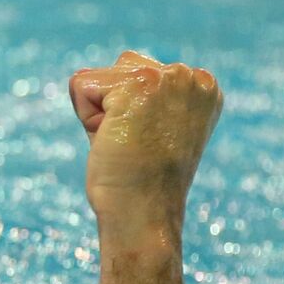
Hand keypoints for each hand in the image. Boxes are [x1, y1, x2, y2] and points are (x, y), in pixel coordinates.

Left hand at [68, 51, 223, 228]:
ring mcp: (170, 78)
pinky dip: (85, 117)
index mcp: (202, 87)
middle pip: (117, 70)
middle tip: (131, 145)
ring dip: (96, 114)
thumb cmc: (140, 181)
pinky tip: (112, 139)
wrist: (143, 213)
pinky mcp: (140, 85)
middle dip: (110, 108)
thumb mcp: (150, 129)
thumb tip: (83, 75)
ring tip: (123, 142)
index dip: (125, 112)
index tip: (146, 143)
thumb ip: (132, 97)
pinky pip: (81, 84)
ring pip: (98, 77)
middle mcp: (192, 77)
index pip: (136, 74)